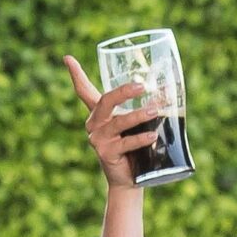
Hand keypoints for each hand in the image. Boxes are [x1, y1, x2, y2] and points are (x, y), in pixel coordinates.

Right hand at [62, 55, 164, 189]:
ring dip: (138, 115)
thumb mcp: (134, 124)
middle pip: (105, 101)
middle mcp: (94, 124)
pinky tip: (152, 136)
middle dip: (123, 92)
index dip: (75, 73)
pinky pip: (125, 143)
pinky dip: (140, 138)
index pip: (83, 90)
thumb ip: (145, 105)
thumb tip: (170, 88)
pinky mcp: (106, 154)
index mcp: (98, 113)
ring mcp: (98, 139)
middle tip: (142, 86)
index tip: (67, 57)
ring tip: (155, 110)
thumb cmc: (133, 147)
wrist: (129, 179)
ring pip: (118, 122)